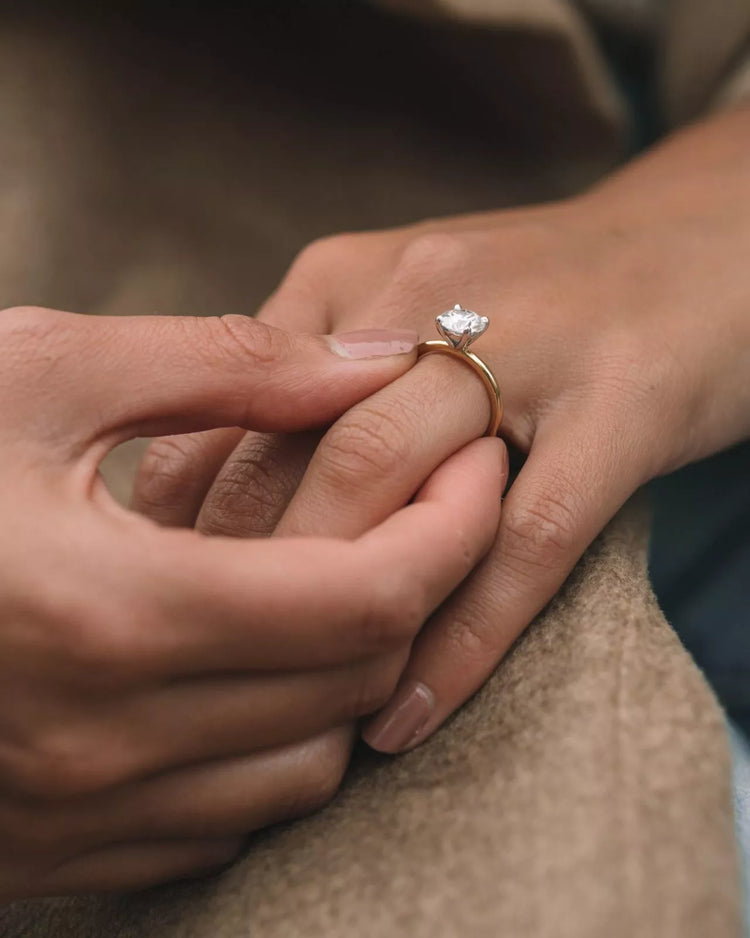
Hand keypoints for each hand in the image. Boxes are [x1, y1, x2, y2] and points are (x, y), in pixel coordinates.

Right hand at [0, 305, 505, 897]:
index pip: (364, 596)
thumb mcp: (41, 371)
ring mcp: (80, 809)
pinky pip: (231, 818)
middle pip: (352, 682)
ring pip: (306, 765)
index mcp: (108, 610)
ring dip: (355, 670)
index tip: (480, 461)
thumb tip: (367, 365)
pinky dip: (279, 736)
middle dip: (422, 589)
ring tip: (349, 576)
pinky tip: (261, 659)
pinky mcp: (60, 841)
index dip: (451, 526)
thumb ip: (223, 365)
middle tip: (435, 505)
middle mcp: (104, 738)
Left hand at [134, 106, 749, 752]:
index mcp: (356, 273)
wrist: (700, 243)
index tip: (160, 594)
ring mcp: (532, 342)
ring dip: (333, 605)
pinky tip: (402, 719)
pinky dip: (457, 641)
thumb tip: (210, 488)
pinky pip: (524, 540)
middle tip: (213, 663)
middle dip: (243, 573)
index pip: (230, 403)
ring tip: (301, 699)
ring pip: (391, 479)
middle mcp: (427, 292)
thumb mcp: (408, 302)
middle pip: (298, 449)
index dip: (184, 512)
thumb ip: (317, 374)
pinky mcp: (623, 400)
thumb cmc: (537, 296)